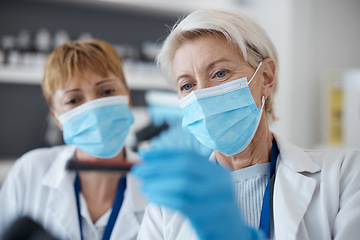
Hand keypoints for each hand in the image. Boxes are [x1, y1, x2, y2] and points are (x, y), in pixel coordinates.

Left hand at [132, 148, 262, 239]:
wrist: (230, 233)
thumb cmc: (209, 207)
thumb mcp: (203, 186)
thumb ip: (181, 173)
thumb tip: (149, 160)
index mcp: (218, 171)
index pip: (188, 155)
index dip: (164, 153)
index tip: (144, 154)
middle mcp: (221, 182)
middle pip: (184, 167)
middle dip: (157, 167)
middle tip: (138, 170)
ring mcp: (217, 199)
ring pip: (182, 184)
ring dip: (157, 183)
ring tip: (143, 185)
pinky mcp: (209, 217)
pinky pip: (181, 203)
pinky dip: (162, 198)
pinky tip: (152, 196)